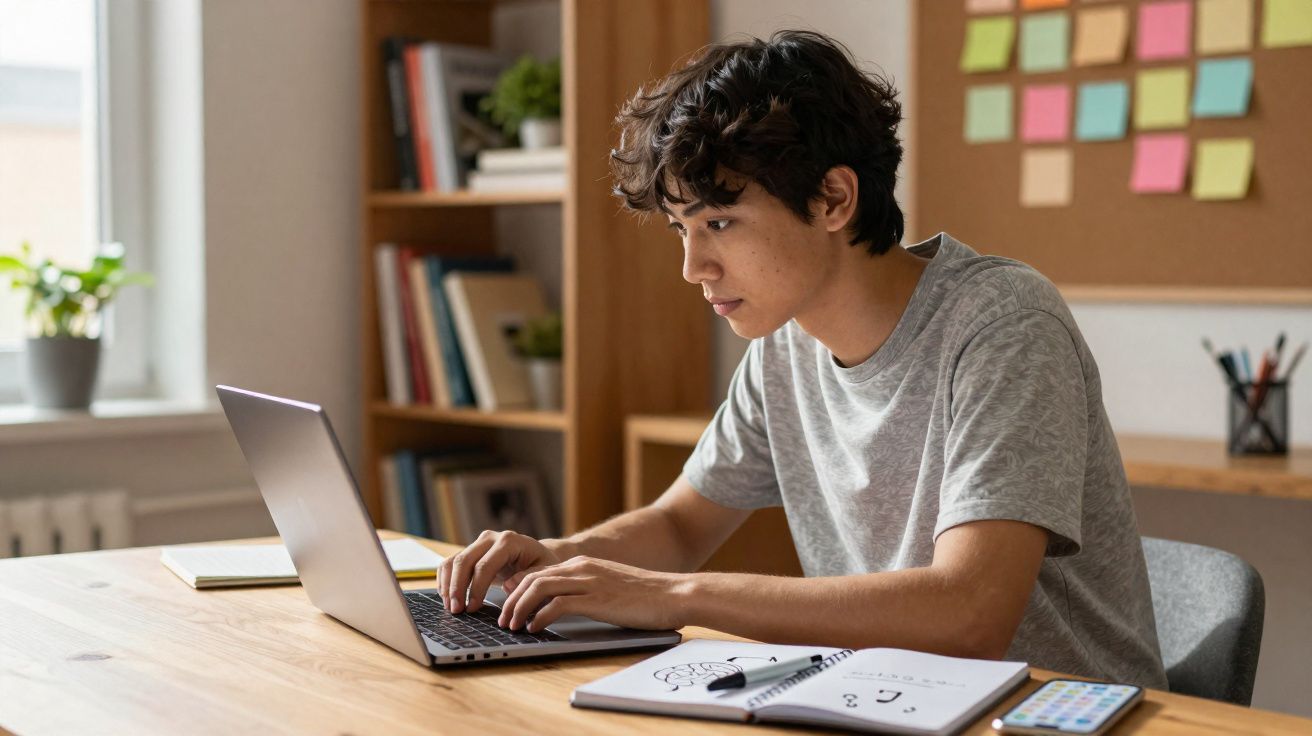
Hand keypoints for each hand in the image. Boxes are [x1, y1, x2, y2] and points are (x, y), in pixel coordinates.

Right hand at [439, 530, 562, 613]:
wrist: (537, 554)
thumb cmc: (542, 565)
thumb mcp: (544, 572)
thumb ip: (528, 578)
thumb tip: (508, 586)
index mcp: (509, 541)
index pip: (485, 565)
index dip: (476, 588)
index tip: (472, 608)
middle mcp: (490, 538)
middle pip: (464, 561)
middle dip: (457, 588)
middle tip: (456, 611)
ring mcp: (478, 543)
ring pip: (453, 561)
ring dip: (448, 585)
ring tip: (451, 607)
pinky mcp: (470, 551)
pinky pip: (450, 563)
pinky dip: (445, 580)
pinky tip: (448, 598)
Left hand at [497, 556, 689, 632]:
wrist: (675, 594)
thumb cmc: (647, 596)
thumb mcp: (610, 586)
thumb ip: (588, 589)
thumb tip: (567, 604)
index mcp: (584, 564)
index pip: (539, 572)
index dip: (518, 588)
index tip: (508, 605)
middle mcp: (582, 568)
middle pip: (531, 578)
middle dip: (511, 600)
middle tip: (503, 619)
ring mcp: (588, 582)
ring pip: (537, 588)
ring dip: (519, 608)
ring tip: (512, 626)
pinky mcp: (596, 599)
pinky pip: (556, 605)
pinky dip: (539, 617)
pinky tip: (534, 629)